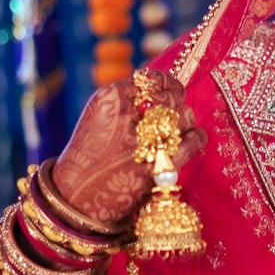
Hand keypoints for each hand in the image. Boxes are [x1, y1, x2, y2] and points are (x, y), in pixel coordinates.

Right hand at [51, 69, 206, 229]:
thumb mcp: (99, 115)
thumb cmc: (90, 153)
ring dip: (184, 122)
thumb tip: (163, 88)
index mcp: (110, 98)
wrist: (78, 194)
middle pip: (170, 97)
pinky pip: (194, 141)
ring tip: (174, 131)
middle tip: (169, 116)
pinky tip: (193, 138)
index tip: (169, 89)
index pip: (151, 79)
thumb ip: (128, 99)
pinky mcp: (160, 165)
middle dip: (174, 105)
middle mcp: (129, 116)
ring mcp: (146, 141)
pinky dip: (196, 137)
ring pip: (185, 116)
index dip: (165, 83)